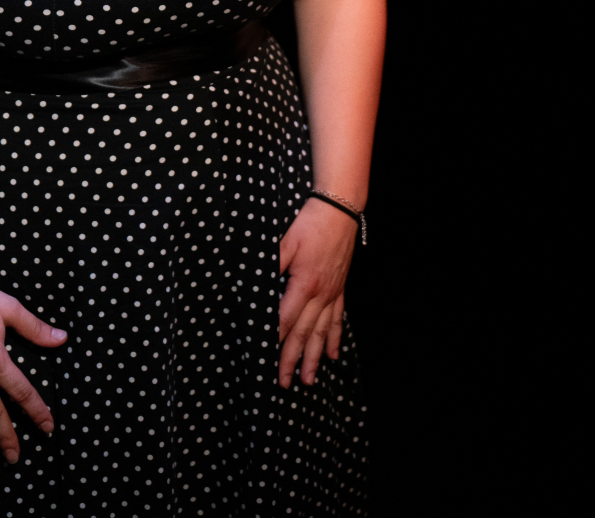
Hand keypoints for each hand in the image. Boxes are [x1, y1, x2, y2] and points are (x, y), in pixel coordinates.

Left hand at [278, 197, 356, 386]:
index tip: (265, 360)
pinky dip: (335, 339)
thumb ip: (270, 264)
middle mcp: (320, 294)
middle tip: (284, 383)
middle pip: (304, 333)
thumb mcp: (285, 241)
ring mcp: (332, 294)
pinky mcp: (340, 289)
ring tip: (309, 380)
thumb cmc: (310, 224)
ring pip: (322, 333)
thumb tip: (254, 282)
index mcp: (304, 284)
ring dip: (315, 358)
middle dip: (292, 359)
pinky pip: (338, 319)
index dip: (275, 340)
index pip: (286, 319)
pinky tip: (335, 355)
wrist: (340, 212)